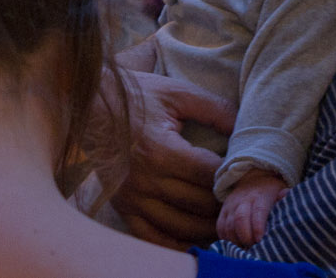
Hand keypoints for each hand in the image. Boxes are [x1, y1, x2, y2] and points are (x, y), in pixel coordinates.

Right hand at [108, 71, 235, 249]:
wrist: (88, 104)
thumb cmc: (136, 96)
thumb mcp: (178, 93)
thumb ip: (216, 109)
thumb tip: (247, 129)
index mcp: (162, 150)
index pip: (210, 177)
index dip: (234, 181)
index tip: (248, 178)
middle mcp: (146, 180)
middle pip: (201, 206)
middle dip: (226, 206)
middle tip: (244, 201)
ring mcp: (132, 197)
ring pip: (182, 228)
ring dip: (209, 229)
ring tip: (226, 219)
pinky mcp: (122, 207)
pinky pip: (154, 238)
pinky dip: (178, 243)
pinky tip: (195, 236)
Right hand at [216, 170, 287, 246]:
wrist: (253, 179)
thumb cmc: (271, 192)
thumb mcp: (280, 191)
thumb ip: (284, 196)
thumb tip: (285, 194)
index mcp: (260, 196)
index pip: (257, 211)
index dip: (257, 227)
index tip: (259, 240)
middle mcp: (243, 200)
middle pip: (240, 219)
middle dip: (245, 237)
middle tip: (253, 247)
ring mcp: (231, 205)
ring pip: (228, 225)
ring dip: (236, 240)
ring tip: (245, 248)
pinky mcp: (223, 211)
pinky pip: (220, 227)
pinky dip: (226, 239)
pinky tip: (235, 244)